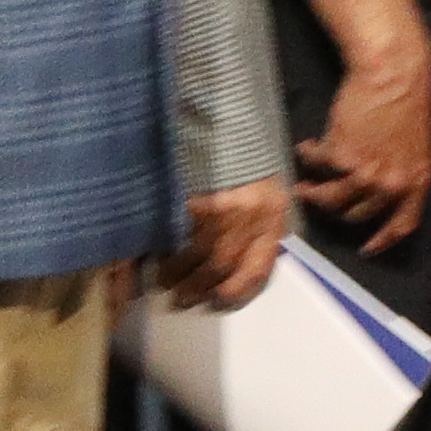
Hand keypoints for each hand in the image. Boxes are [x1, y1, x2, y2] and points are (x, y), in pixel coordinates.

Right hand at [158, 178, 289, 309]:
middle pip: (222, 266)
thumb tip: (237, 271)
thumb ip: (261, 231)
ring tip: (165, 282)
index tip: (218, 301)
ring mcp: (220, 208)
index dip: (238, 292)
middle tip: (181, 300)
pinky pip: (177, 234)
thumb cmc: (250, 169)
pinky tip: (157, 258)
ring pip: (196, 254)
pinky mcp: (194, 199)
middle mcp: (249, 216)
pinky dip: (165, 251)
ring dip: (177, 275)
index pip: (258, 268)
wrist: (231, 129)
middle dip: (199, 288)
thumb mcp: (269, 199)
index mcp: (273, 217)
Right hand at [294, 42, 430, 255]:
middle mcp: (393, 183)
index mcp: (417, 180)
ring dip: (312, 194)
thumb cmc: (406, 101)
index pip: (403, 224)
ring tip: (303, 186)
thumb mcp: (415, 144)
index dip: (384, 240)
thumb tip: (379, 192)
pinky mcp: (341, 157)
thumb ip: (401, 170)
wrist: (393, 71)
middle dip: (335, 211)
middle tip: (320, 202)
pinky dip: (308, 157)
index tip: (368, 249)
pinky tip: (306, 147)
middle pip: (357, 215)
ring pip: (330, 200)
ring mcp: (366, 173)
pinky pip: (317, 166)